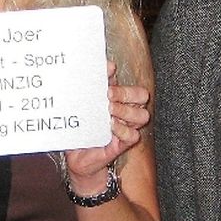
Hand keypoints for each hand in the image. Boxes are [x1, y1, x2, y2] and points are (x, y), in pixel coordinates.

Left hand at [64, 62, 150, 193]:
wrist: (77, 155)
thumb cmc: (83, 128)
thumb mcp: (86, 104)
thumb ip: (95, 84)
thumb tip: (106, 66)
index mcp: (121, 101)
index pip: (135, 88)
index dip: (125, 79)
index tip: (110, 76)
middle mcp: (126, 114)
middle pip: (142, 97)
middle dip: (126, 93)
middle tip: (109, 94)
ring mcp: (125, 129)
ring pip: (142, 116)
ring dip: (125, 111)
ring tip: (109, 111)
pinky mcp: (121, 145)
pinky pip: (133, 136)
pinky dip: (122, 130)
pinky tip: (110, 126)